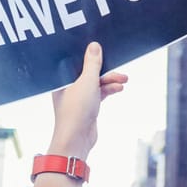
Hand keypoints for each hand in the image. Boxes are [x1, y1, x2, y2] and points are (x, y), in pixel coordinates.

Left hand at [48, 42, 127, 159]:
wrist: (76, 140)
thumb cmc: (76, 111)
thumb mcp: (87, 82)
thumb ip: (92, 64)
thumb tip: (94, 46)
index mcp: (62, 78)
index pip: (76, 60)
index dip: (89, 54)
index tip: (103, 48)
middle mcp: (68, 85)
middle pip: (88, 71)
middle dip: (105, 70)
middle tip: (119, 68)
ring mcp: (78, 96)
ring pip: (96, 82)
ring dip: (110, 81)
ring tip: (124, 80)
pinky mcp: (86, 106)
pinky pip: (99, 92)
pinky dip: (108, 90)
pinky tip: (119, 89)